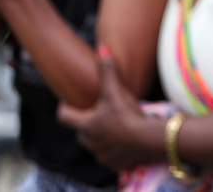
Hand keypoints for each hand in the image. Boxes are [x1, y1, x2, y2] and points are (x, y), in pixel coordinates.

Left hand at [57, 48, 154, 170]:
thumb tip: (102, 48)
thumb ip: (108, 71)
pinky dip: (114, 149)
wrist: (148, 140)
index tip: (68, 102)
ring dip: (100, 136)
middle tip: (99, 112)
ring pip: (94, 144)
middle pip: (81, 131)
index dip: (64, 108)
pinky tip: (124, 141)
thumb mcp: (116, 92)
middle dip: (87, 123)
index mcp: (85, 125)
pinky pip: (109, 156)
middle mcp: (89, 141)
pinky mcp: (113, 163)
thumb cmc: (128, 115)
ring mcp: (100, 154)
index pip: (64, 116)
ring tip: (114, 126)